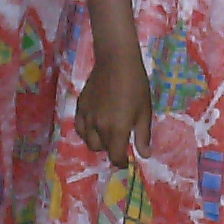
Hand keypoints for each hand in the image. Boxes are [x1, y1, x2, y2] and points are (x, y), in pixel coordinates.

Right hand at [74, 54, 153, 168]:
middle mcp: (99, 127)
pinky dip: (86, 132)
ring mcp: (87, 117)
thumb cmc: (136, 85)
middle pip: (103, 149)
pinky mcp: (80, 107)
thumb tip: (145, 155)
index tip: (127, 160)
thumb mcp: (144, 112)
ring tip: (107, 134)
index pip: (116, 157)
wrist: (116, 61)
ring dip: (99, 142)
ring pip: (89, 140)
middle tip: (120, 141)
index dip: (122, 162)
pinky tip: (93, 126)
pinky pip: (79, 127)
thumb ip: (143, 136)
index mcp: (117, 130)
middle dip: (112, 150)